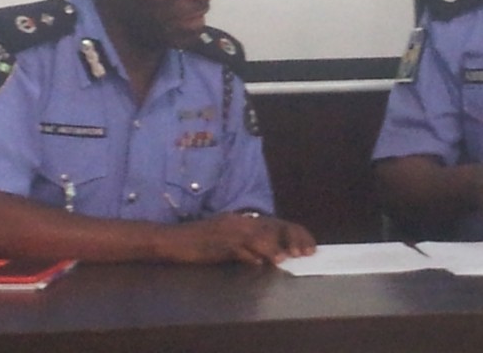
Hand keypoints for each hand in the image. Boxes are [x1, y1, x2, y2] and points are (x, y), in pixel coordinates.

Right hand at [154, 213, 315, 264]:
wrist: (173, 240)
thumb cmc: (200, 240)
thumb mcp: (228, 238)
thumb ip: (248, 244)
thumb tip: (269, 255)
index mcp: (243, 219)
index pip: (277, 223)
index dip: (296, 233)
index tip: (309, 247)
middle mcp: (240, 221)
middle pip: (273, 226)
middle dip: (292, 238)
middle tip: (304, 253)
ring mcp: (229, 231)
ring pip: (257, 236)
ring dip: (272, 248)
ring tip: (284, 259)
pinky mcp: (218, 244)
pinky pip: (238, 249)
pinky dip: (249, 256)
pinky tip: (258, 264)